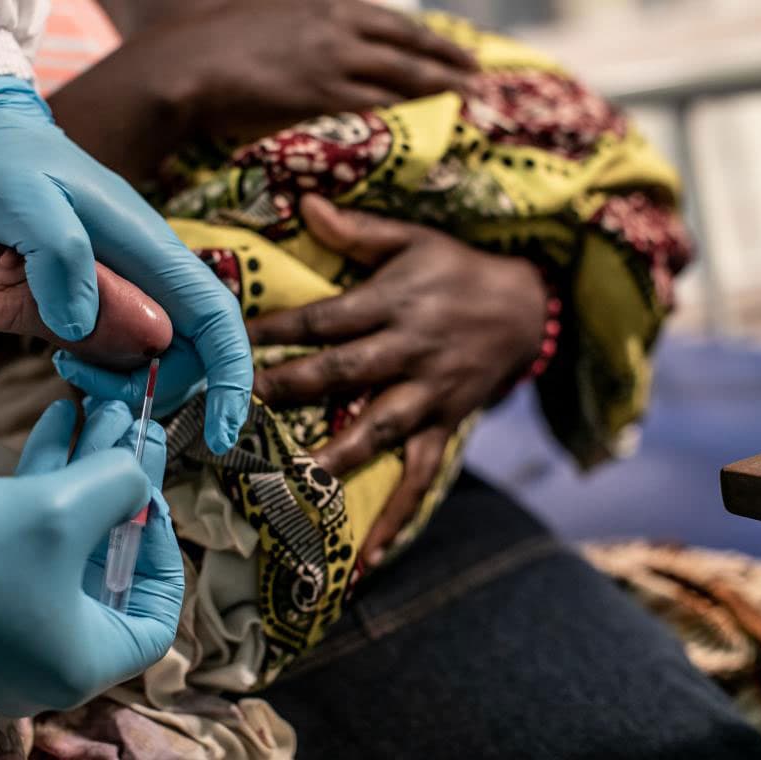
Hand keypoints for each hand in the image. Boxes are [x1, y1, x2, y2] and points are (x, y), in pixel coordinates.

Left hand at [0, 76, 250, 452]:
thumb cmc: (8, 161)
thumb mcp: (27, 204)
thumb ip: (62, 262)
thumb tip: (82, 331)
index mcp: (152, 252)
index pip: (216, 321)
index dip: (230, 378)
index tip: (220, 433)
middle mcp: (148, 273)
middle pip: (180, 353)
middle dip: (141, 384)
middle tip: (74, 376)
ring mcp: (121, 283)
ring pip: (138, 354)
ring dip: (98, 369)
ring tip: (45, 352)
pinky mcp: (90, 290)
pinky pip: (95, 338)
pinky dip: (64, 349)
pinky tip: (11, 326)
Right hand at [0, 399, 181, 715]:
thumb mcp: (61, 511)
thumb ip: (122, 488)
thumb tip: (139, 476)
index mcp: (82, 662)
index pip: (156, 619)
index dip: (165, 556)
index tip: (151, 503)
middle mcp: (50, 655)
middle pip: (110, 566)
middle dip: (121, 492)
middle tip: (134, 432)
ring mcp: (10, 626)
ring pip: (67, 544)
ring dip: (84, 474)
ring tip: (98, 410)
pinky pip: (28, 543)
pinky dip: (45, 486)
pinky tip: (56, 421)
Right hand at [127, 0, 476, 139]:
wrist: (186, 64)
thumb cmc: (214, 46)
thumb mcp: (266, 21)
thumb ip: (299, 30)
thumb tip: (310, 48)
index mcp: (323, 6)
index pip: (390, 20)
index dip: (425, 36)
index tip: (451, 47)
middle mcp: (335, 26)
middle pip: (407, 42)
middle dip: (447, 56)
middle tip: (478, 71)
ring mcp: (331, 58)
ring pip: (401, 71)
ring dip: (439, 82)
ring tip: (470, 94)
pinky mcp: (321, 91)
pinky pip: (377, 99)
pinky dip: (407, 105)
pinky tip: (429, 112)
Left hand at [247, 196, 546, 562]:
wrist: (530, 307)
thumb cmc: (460, 269)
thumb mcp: (414, 239)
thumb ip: (358, 231)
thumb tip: (303, 203)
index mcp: (395, 302)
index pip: (325, 319)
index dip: (276, 331)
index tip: (230, 342)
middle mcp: (411, 349)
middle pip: (344, 372)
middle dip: (290, 390)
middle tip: (238, 411)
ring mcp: (431, 393)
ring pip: (380, 428)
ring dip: (336, 456)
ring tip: (294, 484)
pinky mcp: (448, 425)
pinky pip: (423, 475)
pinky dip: (399, 515)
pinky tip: (369, 555)